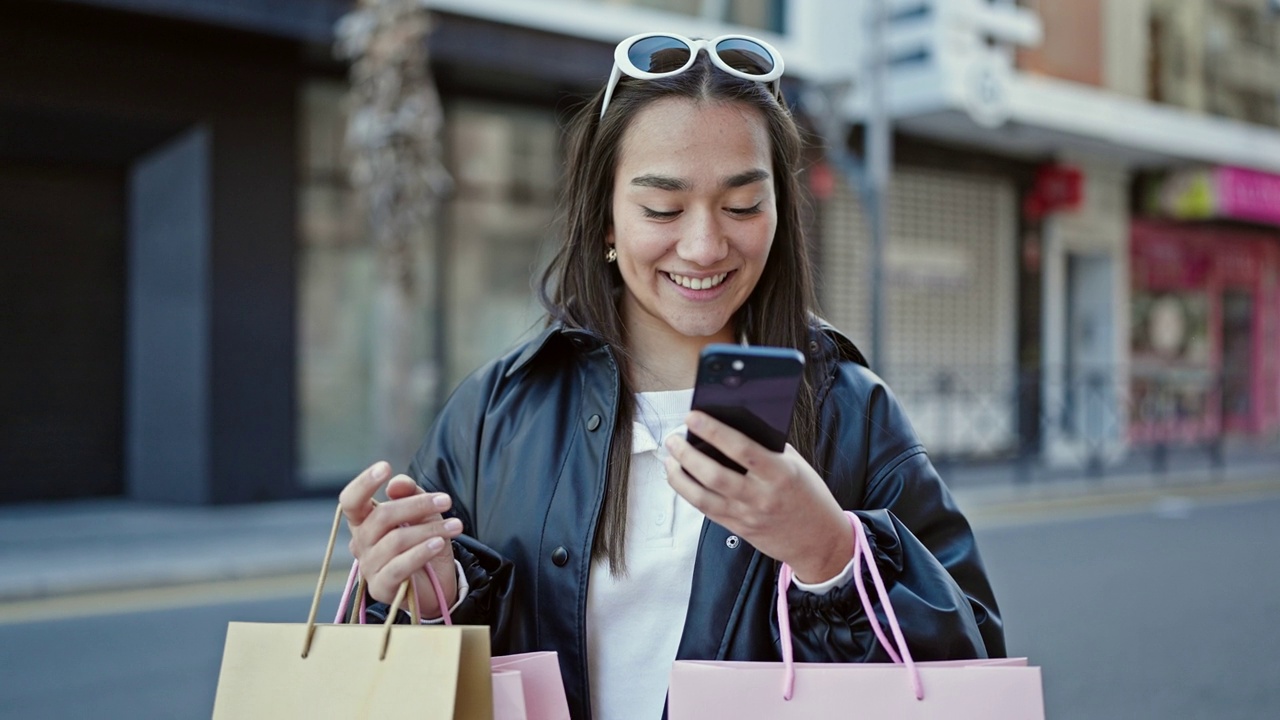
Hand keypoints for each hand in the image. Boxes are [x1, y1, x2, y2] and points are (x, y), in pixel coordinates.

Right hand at [338, 461, 461, 617]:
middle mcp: (360, 543)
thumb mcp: (422, 513)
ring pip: (395, 540)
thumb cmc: (423, 543)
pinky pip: (399, 566)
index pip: (351, 500)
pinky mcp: (381, 588)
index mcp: (364, 522)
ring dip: (430, 530)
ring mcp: (368, 567)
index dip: (363, 482)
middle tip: (446, 501)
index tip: (385, 467)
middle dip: (417, 505)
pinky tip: (439, 544)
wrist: (436, 584)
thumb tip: (395, 484)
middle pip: (381, 517)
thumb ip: (410, 494)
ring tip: (456, 526)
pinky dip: (421, 552)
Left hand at [663, 412, 852, 583]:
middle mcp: (761, 496)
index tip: (692, 416)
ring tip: (669, 458)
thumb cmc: (809, 496)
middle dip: (687, 454)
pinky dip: (688, 492)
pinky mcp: (738, 528)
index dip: (713, 431)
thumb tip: (732, 426)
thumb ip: (767, 448)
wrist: (819, 542)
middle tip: (673, 438)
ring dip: (679, 476)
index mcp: (780, 473)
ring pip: (702, 496)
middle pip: (714, 474)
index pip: (741, 448)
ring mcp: (747, 515)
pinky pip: (706, 509)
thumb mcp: (795, 465)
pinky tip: (680, 478)